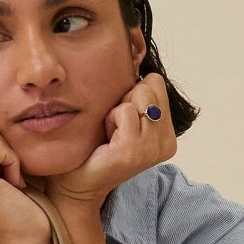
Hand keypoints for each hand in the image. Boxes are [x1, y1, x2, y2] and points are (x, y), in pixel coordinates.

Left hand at [43, 73, 177, 210]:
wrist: (76, 184)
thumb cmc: (95, 147)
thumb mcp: (123, 118)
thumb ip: (137, 95)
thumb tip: (136, 59)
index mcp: (167, 135)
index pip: (157, 82)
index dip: (133, 93)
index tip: (121, 120)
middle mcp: (166, 143)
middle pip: (150, 85)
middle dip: (126, 99)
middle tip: (114, 127)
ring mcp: (152, 148)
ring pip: (139, 95)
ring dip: (117, 110)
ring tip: (110, 133)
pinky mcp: (133, 150)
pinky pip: (124, 111)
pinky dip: (110, 119)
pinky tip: (105, 140)